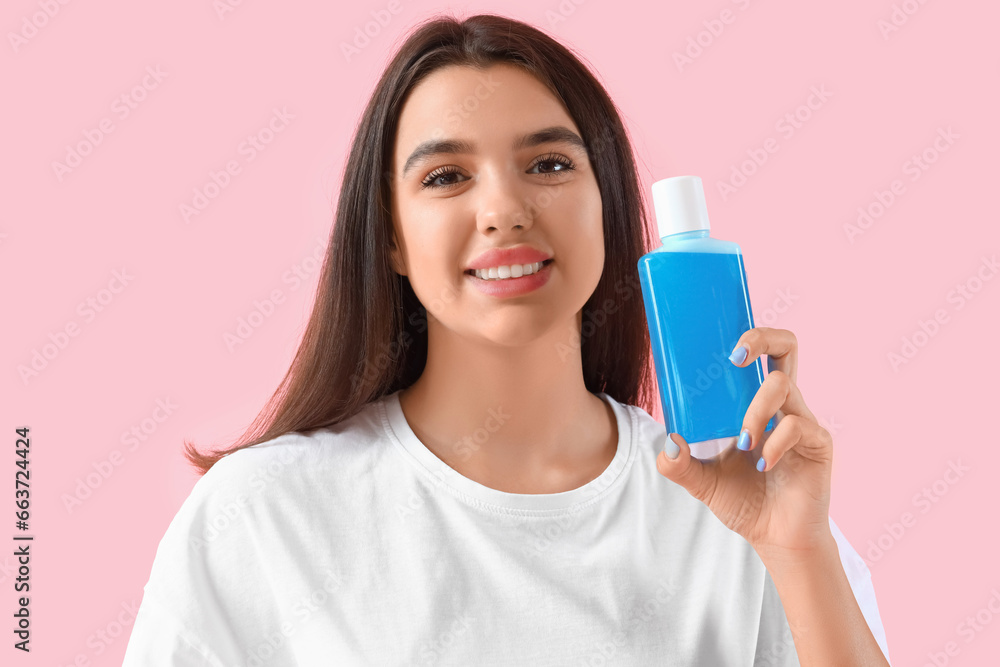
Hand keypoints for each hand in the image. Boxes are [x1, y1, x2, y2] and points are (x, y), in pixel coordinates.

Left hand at [655, 327, 835, 565]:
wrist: (775, 538)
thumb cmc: (743, 502)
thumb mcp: (701, 481)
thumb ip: (679, 465)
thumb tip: (667, 443)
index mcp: (755, 403)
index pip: (759, 355)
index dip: (747, 337)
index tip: (722, 346)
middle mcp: (781, 405)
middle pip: (786, 347)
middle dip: (761, 338)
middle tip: (735, 356)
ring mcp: (802, 421)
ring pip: (782, 384)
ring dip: (755, 410)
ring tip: (744, 443)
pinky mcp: (817, 443)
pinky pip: (796, 425)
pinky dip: (774, 443)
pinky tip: (763, 465)